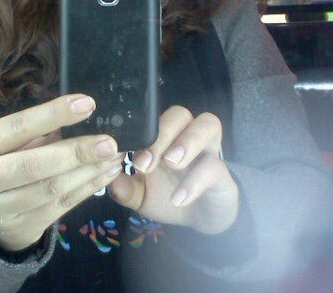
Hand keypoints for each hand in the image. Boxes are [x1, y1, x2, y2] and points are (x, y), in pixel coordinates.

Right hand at [0, 94, 123, 251]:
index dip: (52, 114)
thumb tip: (81, 113)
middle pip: (33, 165)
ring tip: (114, 157)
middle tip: (109, 142)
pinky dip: (88, 188)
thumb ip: (36, 131)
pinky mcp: (22, 229)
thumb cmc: (1, 163)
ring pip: (51, 189)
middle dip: (76, 152)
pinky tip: (107, 174)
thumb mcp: (8, 143)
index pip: (16, 127)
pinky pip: (62, 206)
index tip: (86, 103)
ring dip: (88, 172)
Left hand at [108, 106, 239, 234]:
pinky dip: (195, 181)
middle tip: (146, 163)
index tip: (124, 154)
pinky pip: (215, 166)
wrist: (200, 219)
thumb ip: (124, 187)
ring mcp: (209, 151)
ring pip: (208, 124)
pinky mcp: (224, 173)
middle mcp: (187, 136)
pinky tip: (179, 198)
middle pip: (180, 114)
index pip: (153, 117)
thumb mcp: (140, 195)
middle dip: (162, 134)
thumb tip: (108, 179)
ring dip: (187, 141)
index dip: (139, 130)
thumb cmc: (168, 196)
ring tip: (171, 163)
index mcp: (164, 137)